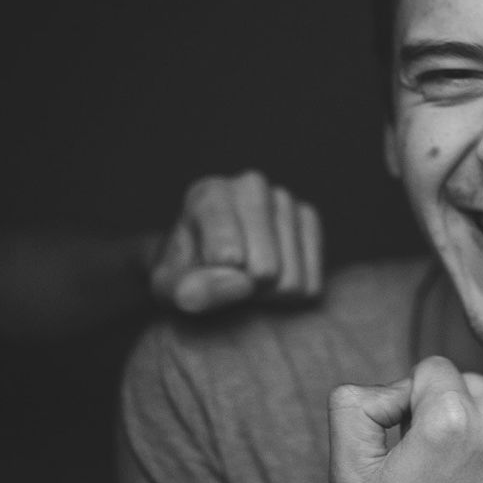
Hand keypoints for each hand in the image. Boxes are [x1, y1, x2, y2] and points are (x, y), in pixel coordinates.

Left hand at [147, 170, 323, 313]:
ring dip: (270, 296)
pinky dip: (291, 295)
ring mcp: (285, 200)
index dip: (221, 281)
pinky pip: (311, 282)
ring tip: (249, 281)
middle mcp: (251, 186)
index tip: (211, 284)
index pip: (227, 253)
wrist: (209, 266)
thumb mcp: (171, 288)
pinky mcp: (309, 219)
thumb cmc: (185, 275)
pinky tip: (273, 279)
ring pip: (291, 280)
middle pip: (265, 270)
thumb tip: (242, 284)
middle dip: (249, 292)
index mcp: (209, 194)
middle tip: (230, 284)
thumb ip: (191, 288)